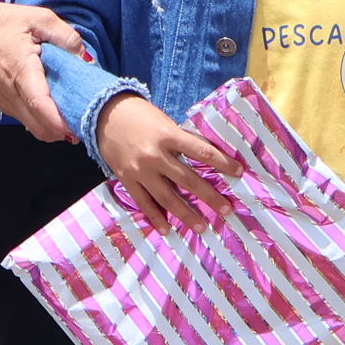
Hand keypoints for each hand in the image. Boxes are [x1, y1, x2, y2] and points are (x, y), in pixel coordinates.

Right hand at [0, 0, 82, 141]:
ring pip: (33, 127)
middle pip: (39, 126)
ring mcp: (4, 100)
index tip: (80, 124)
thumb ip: (66, 37)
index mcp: (21, 69)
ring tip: (74, 114)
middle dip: (64, 130)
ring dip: (55, 127)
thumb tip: (88, 61)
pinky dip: (43, 121)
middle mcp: (10, 91)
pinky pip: (26, 120)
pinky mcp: (3, 103)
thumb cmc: (4, 22)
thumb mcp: (40, 18)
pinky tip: (56, 108)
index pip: (40, 104)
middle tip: (87, 121)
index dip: (60, 121)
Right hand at [97, 92, 241, 231]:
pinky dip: (155, 217)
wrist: (105, 115)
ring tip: (202, 226)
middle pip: (188, 179)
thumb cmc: (141, 116)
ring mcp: (140, 170)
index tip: (239, 172)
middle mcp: (155, 154)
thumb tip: (207, 158)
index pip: (202, 151)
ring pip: (167, 197)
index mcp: (168, 135)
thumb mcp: (166, 123)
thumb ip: (182, 141)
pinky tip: (167, 229)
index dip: (222, 162)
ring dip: (186, 214)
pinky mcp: (127, 179)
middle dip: (209, 196)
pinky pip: (144, 202)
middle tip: (226, 209)